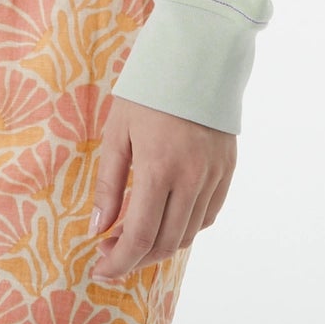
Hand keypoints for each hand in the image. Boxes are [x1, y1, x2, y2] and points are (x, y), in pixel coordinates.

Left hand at [88, 92, 235, 279]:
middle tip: (111, 251)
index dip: (119, 262)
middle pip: (166, 243)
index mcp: (159, 168)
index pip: (140, 237)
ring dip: (160, 246)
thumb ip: (108, 184)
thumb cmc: (149, 89)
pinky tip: (166, 217)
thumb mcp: (117, 131)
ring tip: (134, 234)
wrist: (196, 55)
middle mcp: (191, 179)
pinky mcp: (227, 169)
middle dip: (136, 258)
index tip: (100, 269)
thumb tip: (97, 229)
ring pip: (189, 234)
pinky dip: (185, 226)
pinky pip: (207, 215)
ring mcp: (214, 176)